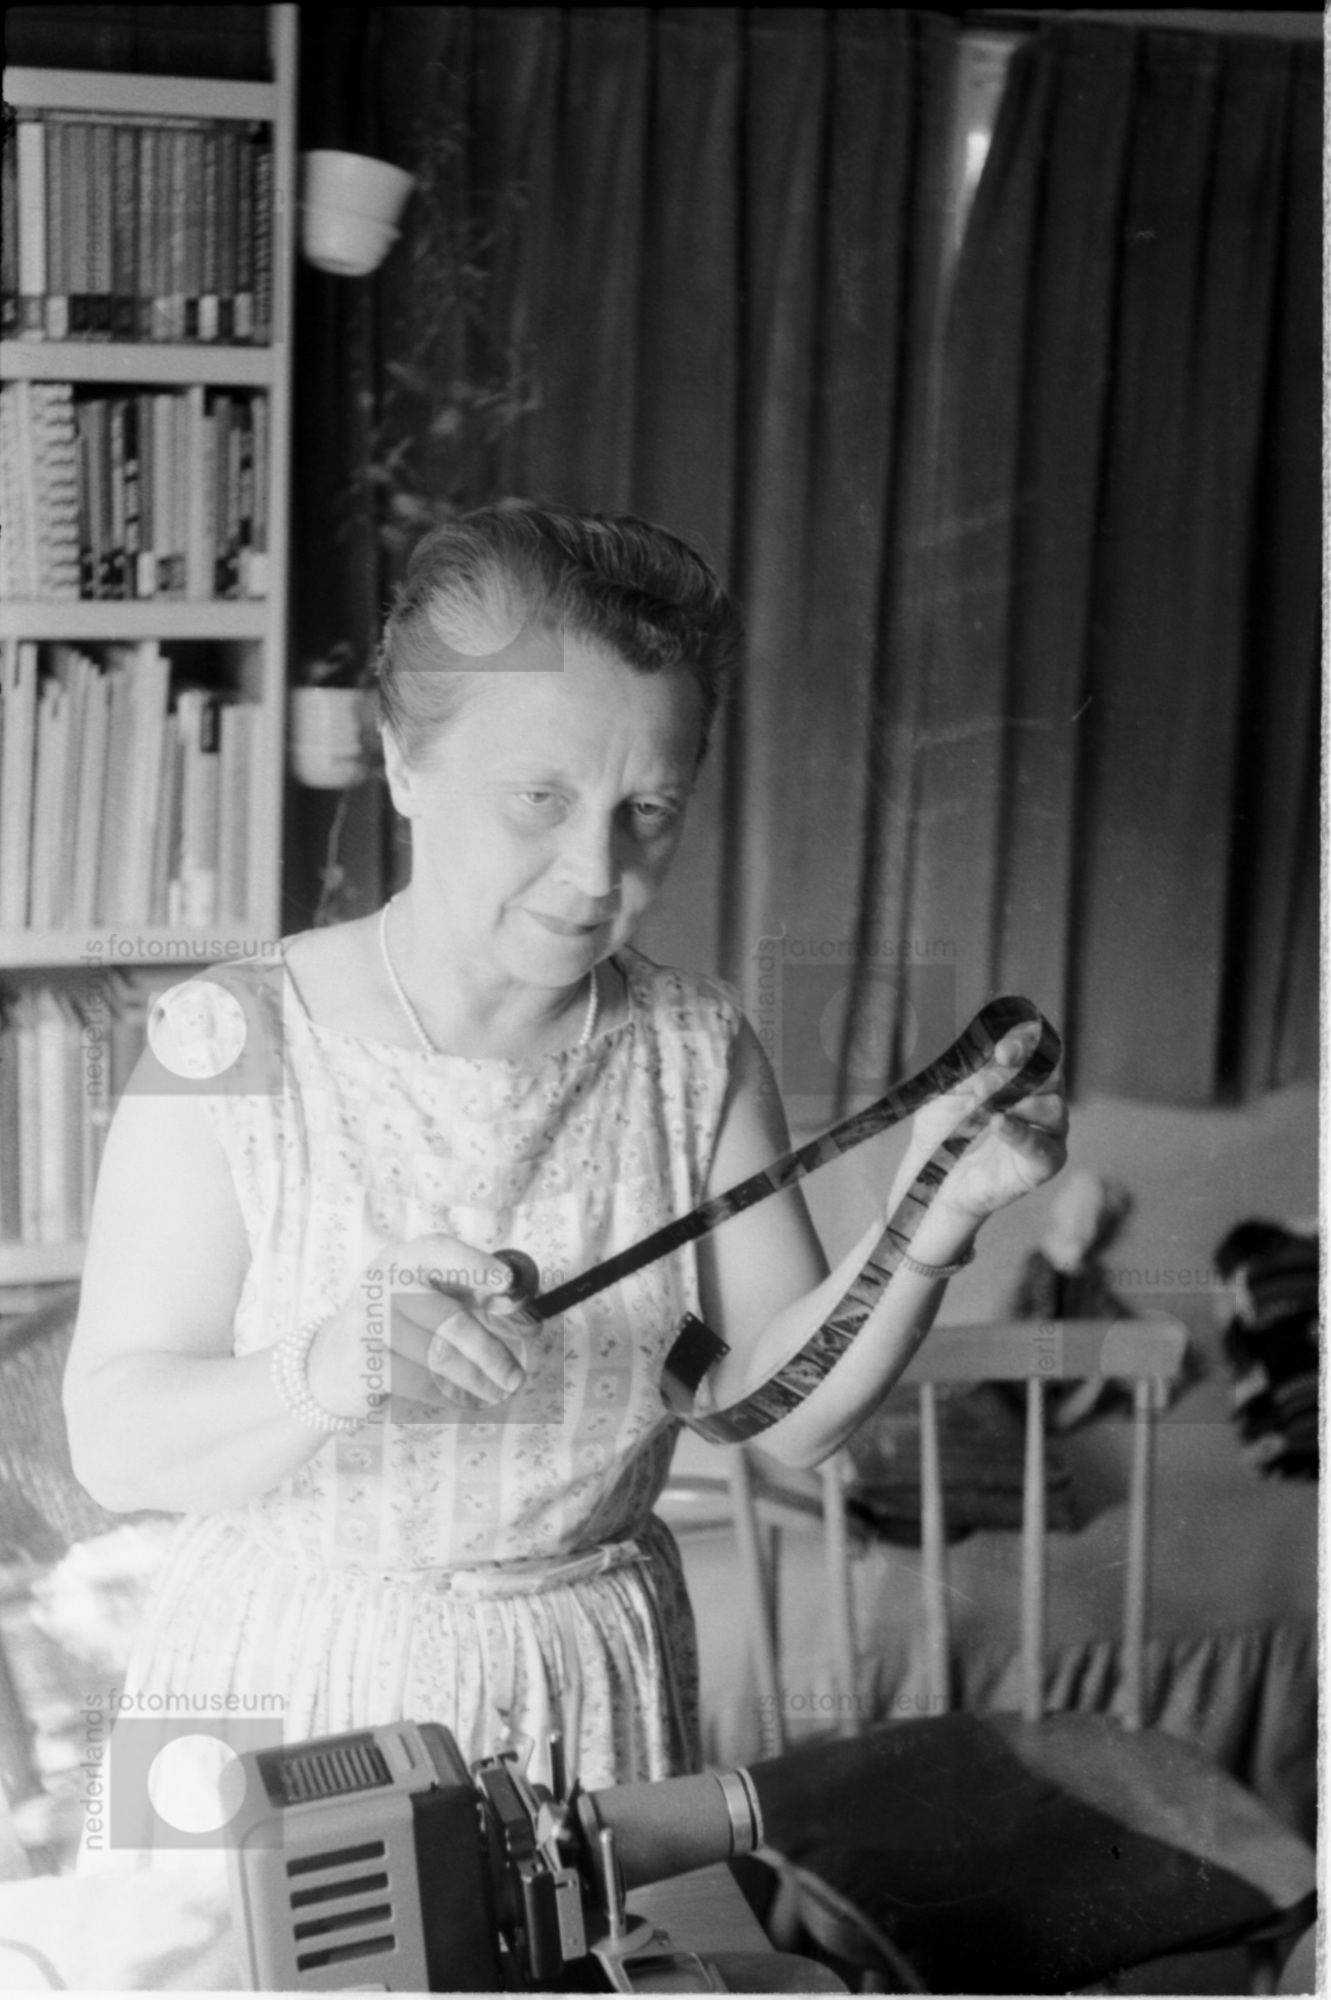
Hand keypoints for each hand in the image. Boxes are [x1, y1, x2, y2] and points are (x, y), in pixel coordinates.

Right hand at [307, 1234, 535, 1419]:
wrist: (332, 1361)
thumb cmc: (400, 1324)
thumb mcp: (431, 1298)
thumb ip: (477, 1300)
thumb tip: (531, 1321)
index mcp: (406, 1258)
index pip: (439, 1250)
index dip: (474, 1264)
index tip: (506, 1283)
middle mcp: (382, 1283)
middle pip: (448, 1318)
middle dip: (490, 1352)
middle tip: (516, 1377)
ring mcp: (367, 1321)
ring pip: (436, 1357)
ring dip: (474, 1381)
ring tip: (496, 1393)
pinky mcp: (361, 1360)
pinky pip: (417, 1381)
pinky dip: (446, 1395)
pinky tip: (462, 1399)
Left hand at [906, 1023, 1067, 1224]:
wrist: (933, 1178)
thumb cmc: (942, 1131)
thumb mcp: (947, 1094)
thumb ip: (967, 1072)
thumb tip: (985, 1057)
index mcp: (1021, 1077)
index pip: (1037, 1048)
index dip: (1026, 1042)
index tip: (1001, 1050)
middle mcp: (1042, 1101)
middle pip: (1052, 1073)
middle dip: (1021, 1069)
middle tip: (988, 1076)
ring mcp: (1047, 1133)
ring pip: (1054, 1107)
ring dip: (1021, 1101)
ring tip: (985, 1105)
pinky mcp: (1045, 1164)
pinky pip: (1044, 1146)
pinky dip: (1022, 1133)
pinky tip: (999, 1123)